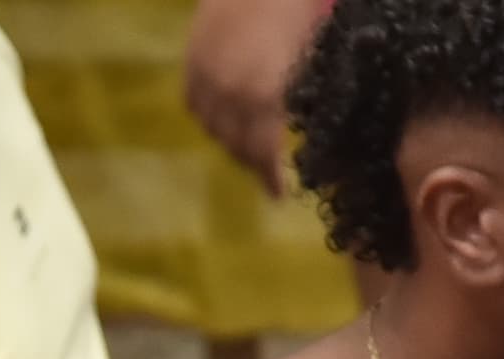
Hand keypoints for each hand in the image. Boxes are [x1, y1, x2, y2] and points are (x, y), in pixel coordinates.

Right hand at [183, 0, 330, 188]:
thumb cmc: (296, 5)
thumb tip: (300, 125)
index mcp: (262, 94)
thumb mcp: (312, 54)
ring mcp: (205, 76)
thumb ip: (302, 93)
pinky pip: (194, 103)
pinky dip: (208, 116)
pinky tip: (223, 116)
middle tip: (266, 170)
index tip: (277, 196)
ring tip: (246, 144)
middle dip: (251, 162)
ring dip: (229, 141)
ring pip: (211, 128)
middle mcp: (228, 93)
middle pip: (235, 146)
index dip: (269, 179)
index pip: (263, 154)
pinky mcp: (191, 59)